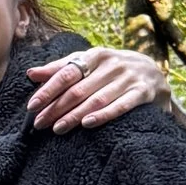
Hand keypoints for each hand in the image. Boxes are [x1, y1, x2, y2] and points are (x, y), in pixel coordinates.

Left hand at [26, 44, 171, 130]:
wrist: (154, 72)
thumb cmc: (112, 70)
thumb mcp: (89, 64)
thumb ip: (61, 68)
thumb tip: (31, 73)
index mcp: (95, 56)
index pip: (66, 73)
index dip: (48, 90)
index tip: (32, 105)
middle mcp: (112, 64)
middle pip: (78, 89)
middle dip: (56, 107)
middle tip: (39, 124)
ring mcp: (128, 78)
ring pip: (96, 99)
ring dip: (75, 115)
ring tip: (57, 129)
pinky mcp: (142, 92)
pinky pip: (121, 105)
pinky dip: (103, 114)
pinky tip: (87, 124)